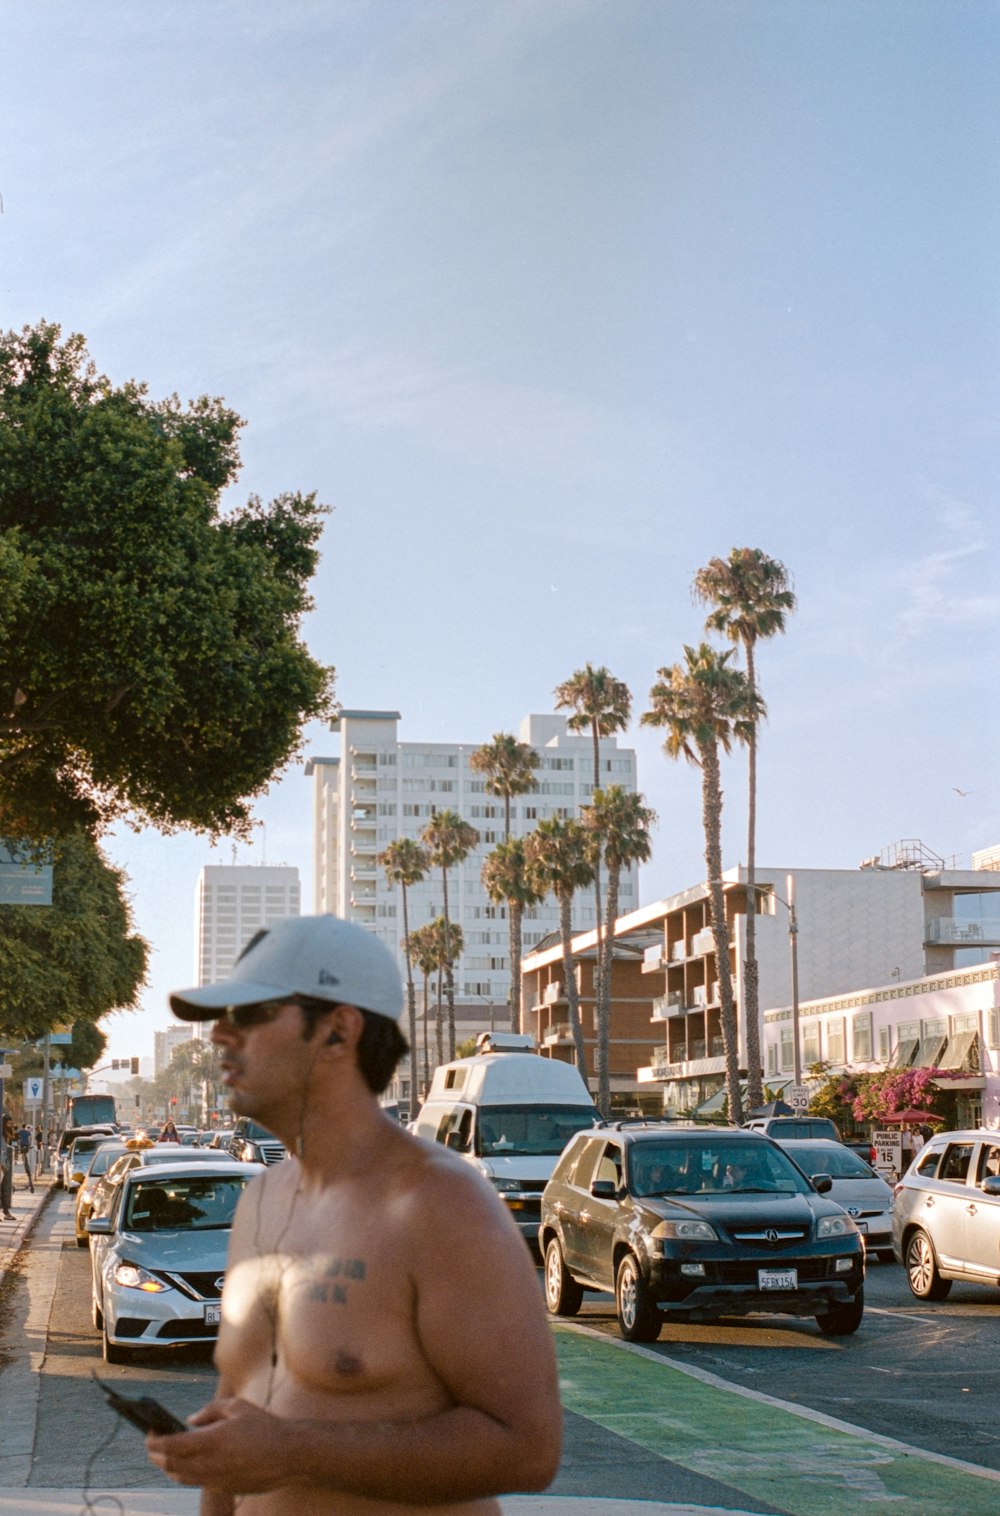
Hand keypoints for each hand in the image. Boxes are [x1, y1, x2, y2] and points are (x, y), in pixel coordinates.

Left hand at [146, 1398, 288, 1492]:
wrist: (288, 1455)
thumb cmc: (264, 1426)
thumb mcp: (237, 1406)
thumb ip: (210, 1410)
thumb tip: (191, 1420)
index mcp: (212, 1441)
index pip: (172, 1445)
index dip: (155, 1441)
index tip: (149, 1434)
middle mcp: (210, 1464)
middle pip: (171, 1465)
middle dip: (156, 1455)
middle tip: (151, 1445)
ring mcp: (216, 1479)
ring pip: (181, 1477)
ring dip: (167, 1467)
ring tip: (164, 1456)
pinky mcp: (224, 1488)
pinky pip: (196, 1482)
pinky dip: (184, 1473)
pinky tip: (186, 1464)